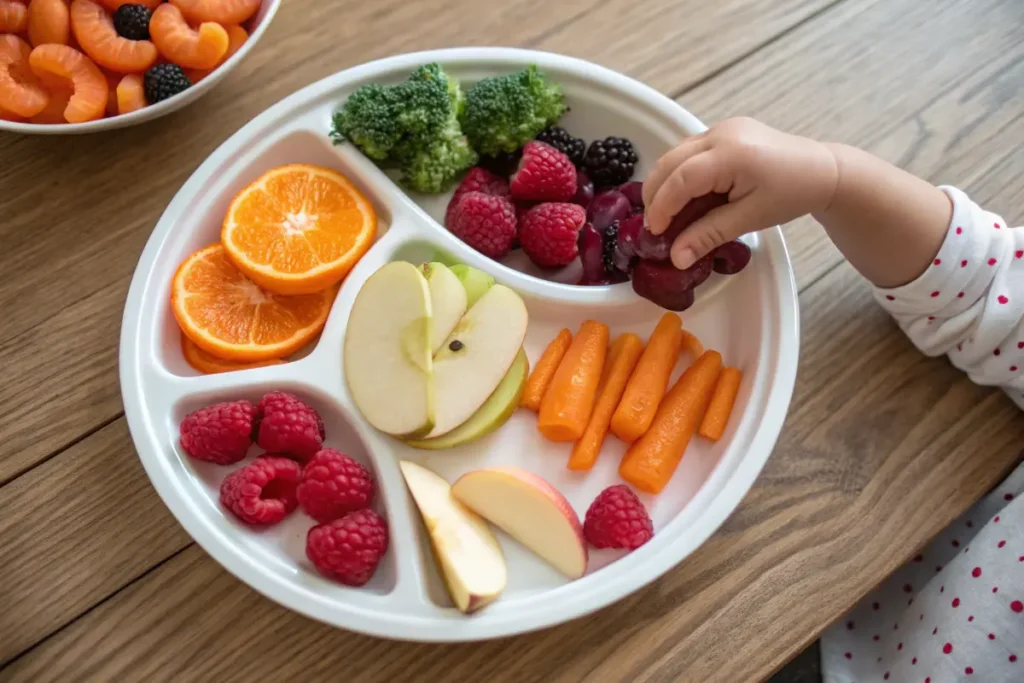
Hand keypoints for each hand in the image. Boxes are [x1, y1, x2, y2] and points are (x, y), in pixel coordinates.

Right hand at [642, 117, 839, 268]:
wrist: (821, 170)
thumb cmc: (790, 195)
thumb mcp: (750, 219)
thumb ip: (709, 235)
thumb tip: (675, 257)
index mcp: (731, 154)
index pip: (681, 178)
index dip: (662, 206)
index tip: (654, 232)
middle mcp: (721, 134)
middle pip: (671, 161)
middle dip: (655, 194)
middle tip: (653, 226)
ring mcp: (721, 128)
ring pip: (675, 153)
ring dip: (664, 182)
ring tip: (665, 214)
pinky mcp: (723, 130)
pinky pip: (689, 151)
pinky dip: (678, 173)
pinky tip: (682, 196)